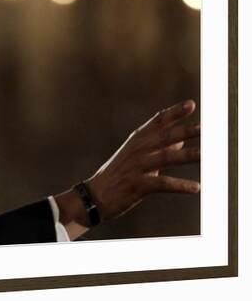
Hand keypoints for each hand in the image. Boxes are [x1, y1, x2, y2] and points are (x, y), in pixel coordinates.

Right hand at [86, 99, 200, 222]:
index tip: (191, 104)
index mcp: (136, 141)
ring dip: (186, 155)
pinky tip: (196, 188)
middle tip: (205, 127)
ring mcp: (136, 167)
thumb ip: (158, 148)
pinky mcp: (137, 185)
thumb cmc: (117, 176)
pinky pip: (162, 184)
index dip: (174, 112)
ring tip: (206, 154)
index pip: (157, 122)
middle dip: (185, 130)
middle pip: (164, 137)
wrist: (94, 196)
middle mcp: (137, 150)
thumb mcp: (135, 157)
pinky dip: (179, 185)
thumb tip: (180, 140)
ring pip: (165, 157)